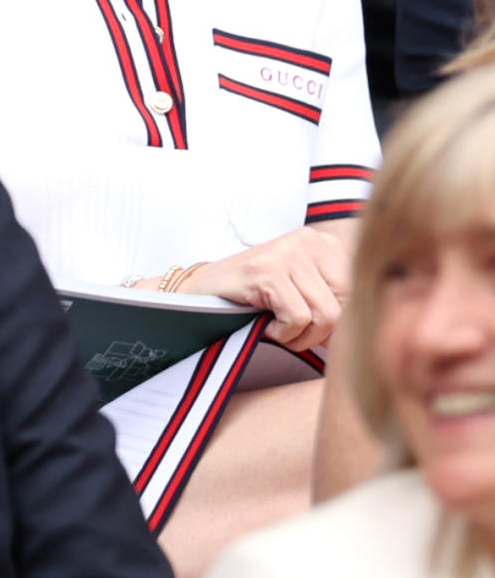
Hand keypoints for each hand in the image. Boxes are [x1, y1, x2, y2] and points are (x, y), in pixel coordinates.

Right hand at [136, 226, 350, 350]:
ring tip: (277, 326)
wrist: (202, 294)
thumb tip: (375, 329)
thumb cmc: (258, 300)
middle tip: (293, 331)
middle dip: (321, 333)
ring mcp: (288, 252)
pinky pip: (298, 318)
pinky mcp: (268, 270)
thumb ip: (337, 303)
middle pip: (346, 307)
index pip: (360, 294)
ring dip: (300, 336)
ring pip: (324, 316)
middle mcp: (310, 241)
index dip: (340, 324)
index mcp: (325, 244)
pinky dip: (283, 334)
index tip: (313, 329)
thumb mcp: (304, 293)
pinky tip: (265, 323)